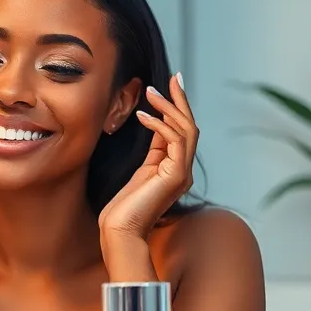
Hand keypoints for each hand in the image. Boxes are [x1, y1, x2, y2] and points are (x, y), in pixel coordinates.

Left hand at [98, 73, 198, 239]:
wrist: (120, 232)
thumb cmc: (123, 208)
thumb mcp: (140, 170)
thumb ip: (153, 150)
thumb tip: (154, 124)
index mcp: (176, 169)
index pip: (182, 131)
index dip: (177, 107)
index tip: (170, 85)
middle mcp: (184, 171)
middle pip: (190, 127)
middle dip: (181, 101)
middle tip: (172, 78)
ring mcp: (182, 174)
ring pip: (186, 130)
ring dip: (169, 108)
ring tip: (150, 93)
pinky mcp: (175, 176)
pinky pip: (175, 141)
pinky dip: (160, 125)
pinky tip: (142, 116)